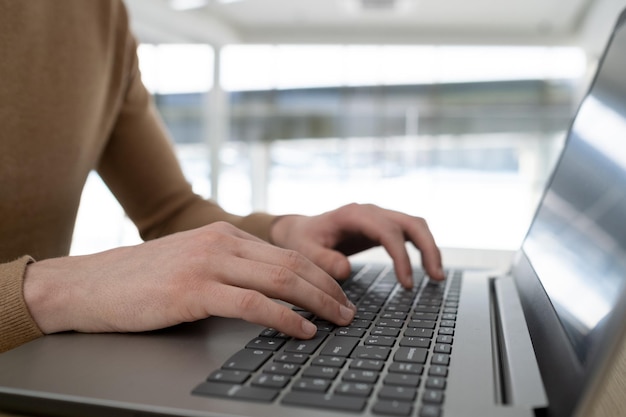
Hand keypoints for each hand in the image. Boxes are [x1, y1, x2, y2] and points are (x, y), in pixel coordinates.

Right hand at [23, 222, 355, 339]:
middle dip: (328, 288)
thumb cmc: (141, 280)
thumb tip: (267, 290)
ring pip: (280, 280)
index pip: (285, 253)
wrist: (89, 284)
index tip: (339, 292)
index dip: (319, 273)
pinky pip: (253, 304)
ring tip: (339, 320)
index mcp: (224, 235)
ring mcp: (208, 263)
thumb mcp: (192, 262)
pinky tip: (302, 330)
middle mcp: (221, 242)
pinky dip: (284, 318)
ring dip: (317, 302)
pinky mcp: (194, 290)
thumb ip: (228, 268)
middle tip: (349, 309)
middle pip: (291, 264)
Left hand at [269, 203, 443, 287]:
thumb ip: (322, 260)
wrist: (299, 230)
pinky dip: (422, 248)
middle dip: (428, 249)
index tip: (407, 283)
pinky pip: (409, 233)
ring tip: (437, 276)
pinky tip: (427, 269)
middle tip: (436, 277)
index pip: (388, 232)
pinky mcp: (382, 227)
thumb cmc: (302, 240)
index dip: (401, 257)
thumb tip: (346, 270)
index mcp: (354, 214)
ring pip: (415, 225)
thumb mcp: (304, 251)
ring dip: (430, 248)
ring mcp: (379, 217)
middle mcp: (371, 211)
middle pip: (411, 223)